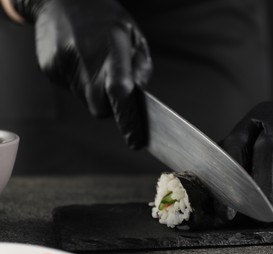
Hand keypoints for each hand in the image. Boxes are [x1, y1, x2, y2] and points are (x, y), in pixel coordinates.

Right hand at [11, 0, 151, 148]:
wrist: (61, 0)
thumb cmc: (104, 18)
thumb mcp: (133, 35)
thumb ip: (140, 67)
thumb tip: (137, 96)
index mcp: (110, 45)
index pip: (118, 89)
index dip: (127, 117)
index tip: (135, 138)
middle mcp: (83, 56)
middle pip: (99, 106)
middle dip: (110, 107)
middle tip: (114, 89)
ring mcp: (62, 64)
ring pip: (85, 100)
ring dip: (95, 92)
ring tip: (94, 65)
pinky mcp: (49, 70)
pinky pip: (71, 90)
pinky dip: (80, 84)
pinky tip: (80, 62)